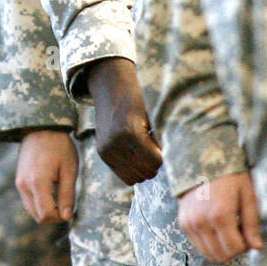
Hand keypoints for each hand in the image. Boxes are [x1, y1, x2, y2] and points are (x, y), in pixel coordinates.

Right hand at [15, 130, 77, 223]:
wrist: (40, 128)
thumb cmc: (59, 146)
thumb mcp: (69, 169)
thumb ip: (68, 195)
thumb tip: (67, 217)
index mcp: (38, 182)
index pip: (46, 214)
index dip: (60, 217)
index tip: (71, 209)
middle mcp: (24, 186)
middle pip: (37, 216)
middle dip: (54, 216)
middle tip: (67, 204)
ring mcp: (19, 184)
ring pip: (32, 210)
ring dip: (46, 210)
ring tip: (60, 196)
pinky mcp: (19, 181)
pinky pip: (29, 201)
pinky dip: (40, 203)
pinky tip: (51, 191)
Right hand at [87, 57, 161, 184]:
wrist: (110, 87)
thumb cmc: (137, 98)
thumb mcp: (152, 114)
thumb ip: (158, 138)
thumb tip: (165, 161)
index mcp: (130, 131)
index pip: (154, 161)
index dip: (161, 157)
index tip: (161, 146)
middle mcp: (115, 143)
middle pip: (144, 172)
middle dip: (153, 164)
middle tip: (154, 150)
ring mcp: (106, 150)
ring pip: (133, 178)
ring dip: (142, 169)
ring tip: (144, 153)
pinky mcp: (102, 153)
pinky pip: (122, 174)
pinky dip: (132, 169)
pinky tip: (135, 155)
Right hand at [179, 172, 262, 261]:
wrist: (203, 160)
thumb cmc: (230, 176)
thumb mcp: (247, 195)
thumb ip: (252, 223)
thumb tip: (258, 247)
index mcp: (221, 216)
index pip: (235, 249)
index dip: (245, 246)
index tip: (248, 234)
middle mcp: (202, 223)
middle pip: (221, 256)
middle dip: (233, 249)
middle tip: (239, 233)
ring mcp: (190, 224)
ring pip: (208, 254)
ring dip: (220, 248)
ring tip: (227, 231)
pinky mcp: (183, 223)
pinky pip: (197, 245)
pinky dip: (209, 243)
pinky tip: (215, 228)